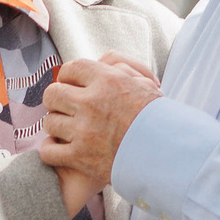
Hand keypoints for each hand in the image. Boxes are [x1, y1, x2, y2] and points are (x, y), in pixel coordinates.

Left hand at [38, 58, 161, 206]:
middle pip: (53, 94)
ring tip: (68, 131)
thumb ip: (120, 69)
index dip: (68, 76)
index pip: (72, 68)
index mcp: (108, 81)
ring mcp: (84, 131)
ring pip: (50, 122)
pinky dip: (52, 151)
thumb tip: (101, 61)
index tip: (71, 85)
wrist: (170, 156)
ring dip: (57, 127)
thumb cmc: (160, 120)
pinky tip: (61, 149)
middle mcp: (92, 103)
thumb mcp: (144, 85)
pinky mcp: (80, 157)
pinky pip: (49, 150)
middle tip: (65, 108)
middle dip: (57, 101)